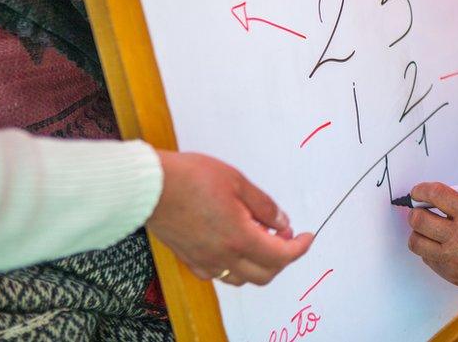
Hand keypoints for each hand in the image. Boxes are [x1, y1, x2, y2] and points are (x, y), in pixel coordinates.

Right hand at [147, 150, 312, 285]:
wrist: (150, 187)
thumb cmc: (191, 178)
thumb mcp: (238, 182)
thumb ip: (264, 206)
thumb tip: (282, 222)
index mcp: (239, 238)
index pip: (281, 256)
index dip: (299, 248)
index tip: (307, 237)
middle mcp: (222, 257)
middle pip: (264, 274)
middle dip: (282, 257)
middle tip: (283, 234)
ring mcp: (204, 261)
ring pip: (241, 278)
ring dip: (258, 264)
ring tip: (259, 236)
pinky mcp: (188, 259)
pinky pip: (218, 274)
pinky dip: (234, 265)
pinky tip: (233, 244)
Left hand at [405, 182, 457, 309]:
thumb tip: (436, 201)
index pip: (436, 196)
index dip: (422, 190)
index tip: (418, 191)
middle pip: (419, 220)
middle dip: (416, 211)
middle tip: (420, 210)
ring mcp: (452, 259)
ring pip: (416, 242)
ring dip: (419, 232)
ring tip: (428, 229)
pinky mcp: (450, 274)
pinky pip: (427, 258)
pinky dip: (430, 249)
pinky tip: (442, 245)